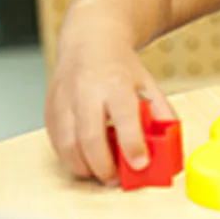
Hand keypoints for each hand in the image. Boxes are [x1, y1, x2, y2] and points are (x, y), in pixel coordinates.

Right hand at [44, 30, 174, 185]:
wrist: (90, 39)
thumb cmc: (120, 66)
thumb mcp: (147, 83)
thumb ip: (160, 112)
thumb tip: (169, 142)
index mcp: (116, 82)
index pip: (124, 117)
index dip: (132, 144)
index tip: (140, 164)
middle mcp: (86, 89)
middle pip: (89, 137)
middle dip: (102, 166)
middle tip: (115, 179)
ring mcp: (64, 98)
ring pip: (67, 144)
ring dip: (84, 166)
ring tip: (99, 171)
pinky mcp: (50, 107)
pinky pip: (55, 142)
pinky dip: (69, 157)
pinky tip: (84, 158)